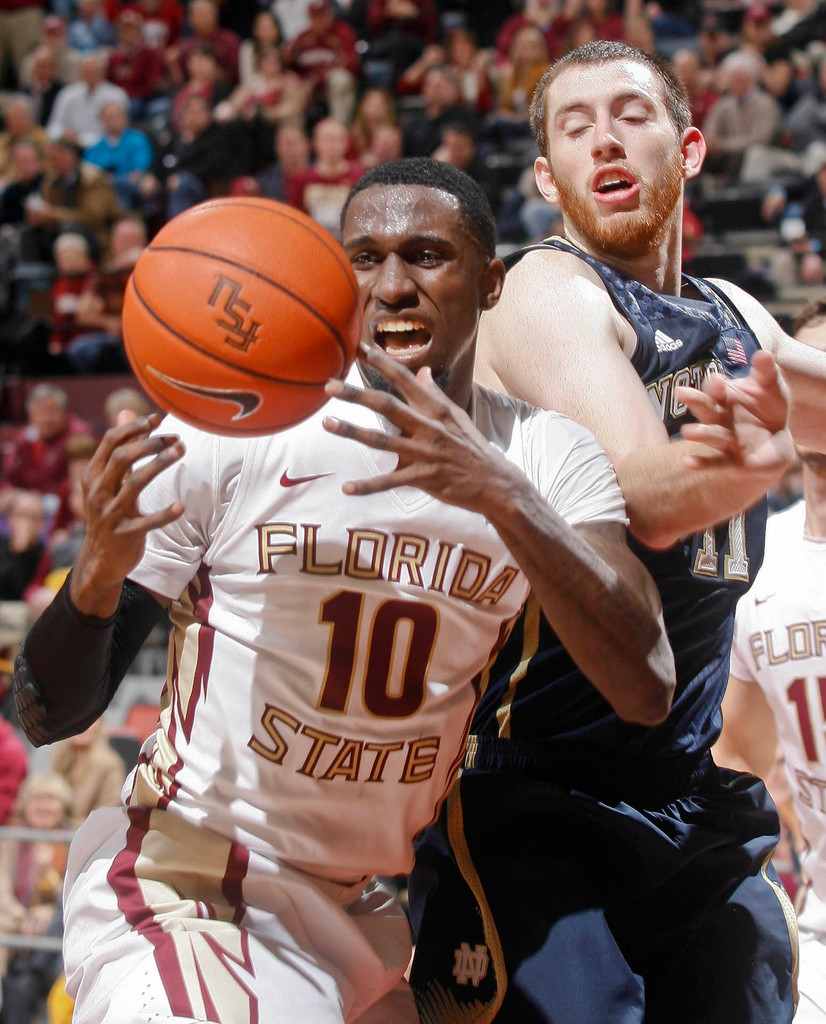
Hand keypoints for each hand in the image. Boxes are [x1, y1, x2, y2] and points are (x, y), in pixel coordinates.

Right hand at [71, 415, 183, 610]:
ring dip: (160, 464)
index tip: (157, 419)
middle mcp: (99, 491)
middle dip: (150, 443)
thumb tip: (127, 412)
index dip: (133, 427)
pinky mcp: (126, 534)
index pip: (109, 442)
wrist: (99, 560)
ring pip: (135, 482)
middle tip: (176, 439)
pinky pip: (148, 522)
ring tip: (180, 452)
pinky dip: (165, 514)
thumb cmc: (109, 513)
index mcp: (93, 475)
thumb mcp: (107, 482)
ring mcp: (111, 513)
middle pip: (122, 457)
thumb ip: (119, 449)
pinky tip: (181, 506)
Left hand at [322, 344, 518, 513]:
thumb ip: (434, 394)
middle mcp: (428, 427)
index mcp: (435, 409)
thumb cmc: (472, 447)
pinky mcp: (423, 479)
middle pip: (386, 406)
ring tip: (327, 424)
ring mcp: (424, 453)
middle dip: (356, 394)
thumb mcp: (456, 416)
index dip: (381, 363)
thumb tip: (422, 371)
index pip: (404, 380)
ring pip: (381, 440)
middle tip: (329, 385)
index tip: (360, 348)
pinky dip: (367, 486)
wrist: (495, 482)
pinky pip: (390, 482)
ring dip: (352, 432)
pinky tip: (346, 488)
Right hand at [676, 350, 794, 473]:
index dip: (716, 385)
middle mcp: (720, 418)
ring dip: (699, 433)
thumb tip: (764, 353)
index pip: (716, 389)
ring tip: (688, 432)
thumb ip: (766, 372)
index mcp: (726, 398)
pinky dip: (701, 463)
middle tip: (681, 392)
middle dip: (696, 401)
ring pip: (710, 435)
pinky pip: (716, 462)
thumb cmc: (768, 408)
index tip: (718, 380)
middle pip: (706, 408)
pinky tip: (687, 462)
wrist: (777, 440)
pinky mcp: (732, 460)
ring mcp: (724, 439)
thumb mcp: (771, 387)